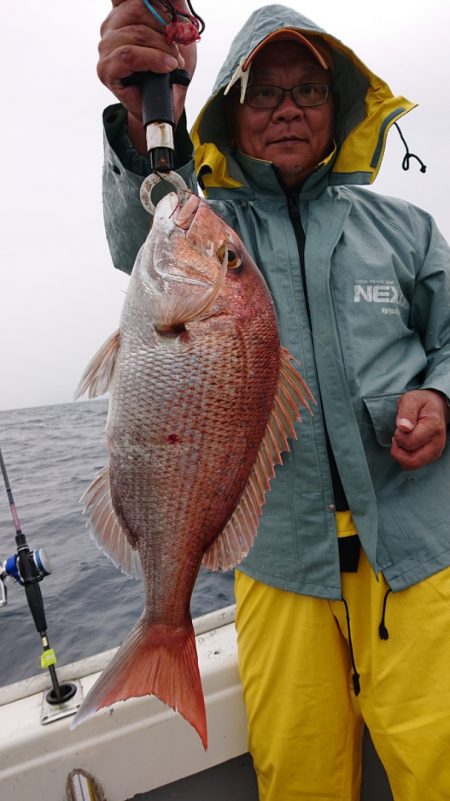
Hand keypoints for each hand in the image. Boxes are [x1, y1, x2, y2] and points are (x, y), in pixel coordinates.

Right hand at [98, 0, 197, 147]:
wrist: (166, 104)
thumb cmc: (169, 69)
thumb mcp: (177, 31)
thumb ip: (173, 8)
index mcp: (124, 13)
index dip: (155, 4)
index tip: (171, 19)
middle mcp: (111, 26)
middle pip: (138, 9)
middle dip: (165, 29)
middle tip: (177, 50)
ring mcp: (106, 48)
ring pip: (137, 34)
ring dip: (163, 49)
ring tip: (174, 64)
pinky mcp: (106, 68)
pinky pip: (130, 55)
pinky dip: (153, 60)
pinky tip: (166, 67)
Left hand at [390, 389, 448, 469]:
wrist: (435, 407)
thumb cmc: (421, 403)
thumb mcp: (411, 399)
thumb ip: (406, 412)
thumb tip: (403, 427)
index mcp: (433, 427)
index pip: (409, 442)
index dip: (398, 436)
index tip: (400, 426)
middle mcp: (437, 443)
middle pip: (412, 461)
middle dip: (398, 450)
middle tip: (398, 436)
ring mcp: (436, 451)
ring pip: (412, 465)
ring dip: (401, 454)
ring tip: (402, 439)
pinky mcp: (431, 456)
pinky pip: (414, 465)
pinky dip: (405, 457)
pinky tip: (406, 445)